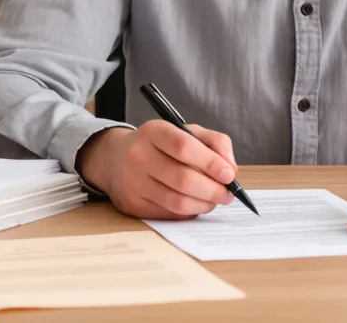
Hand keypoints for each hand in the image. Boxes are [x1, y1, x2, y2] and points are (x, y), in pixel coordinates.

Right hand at [76, 120, 238, 219]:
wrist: (116, 159)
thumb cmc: (160, 145)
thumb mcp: (186, 132)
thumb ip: (215, 143)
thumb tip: (230, 168)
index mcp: (153, 131)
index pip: (184, 147)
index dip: (210, 162)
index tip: (229, 174)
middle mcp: (138, 155)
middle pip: (183, 179)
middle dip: (213, 189)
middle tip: (228, 193)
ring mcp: (132, 182)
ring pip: (177, 201)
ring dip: (204, 204)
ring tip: (214, 199)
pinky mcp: (132, 205)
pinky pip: (169, 213)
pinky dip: (189, 212)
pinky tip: (195, 204)